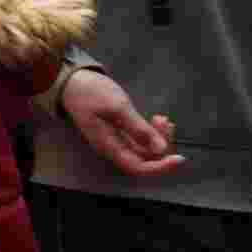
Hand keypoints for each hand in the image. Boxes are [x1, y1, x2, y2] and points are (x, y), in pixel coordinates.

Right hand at [52, 67, 185, 180]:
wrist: (72, 83)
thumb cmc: (91, 93)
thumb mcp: (117, 107)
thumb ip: (138, 129)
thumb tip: (160, 149)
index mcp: (110, 147)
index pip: (139, 168)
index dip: (161, 167)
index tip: (180, 157)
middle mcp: (114, 148)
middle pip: (145, 159)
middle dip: (161, 146)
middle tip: (166, 123)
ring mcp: (117, 141)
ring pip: (145, 150)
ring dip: (158, 138)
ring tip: (162, 118)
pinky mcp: (120, 132)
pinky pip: (140, 140)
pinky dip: (152, 132)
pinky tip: (157, 119)